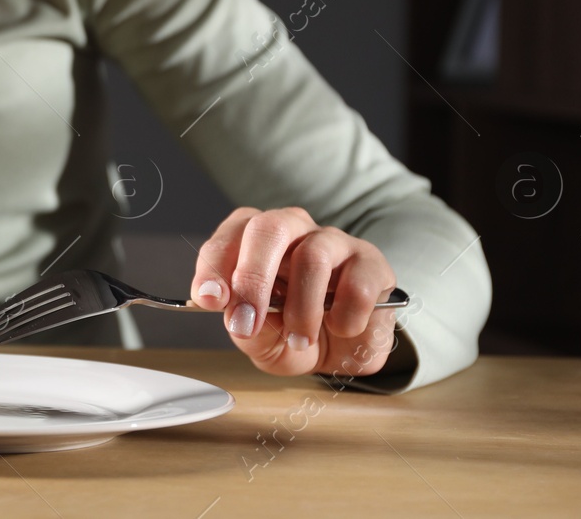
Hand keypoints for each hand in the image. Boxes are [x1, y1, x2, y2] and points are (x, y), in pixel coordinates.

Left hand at [189, 206, 399, 377]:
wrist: (343, 353)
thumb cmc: (292, 335)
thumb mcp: (260, 342)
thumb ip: (247, 328)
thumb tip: (239, 316)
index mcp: (255, 239)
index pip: (231, 234)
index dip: (215, 265)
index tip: (209, 299)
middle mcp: (293, 230)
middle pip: (270, 227)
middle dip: (252, 276)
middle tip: (247, 322)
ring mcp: (334, 242)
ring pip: (312, 257)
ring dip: (302, 310)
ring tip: (300, 339)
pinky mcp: (371, 263)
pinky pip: (356, 285)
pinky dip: (344, 317)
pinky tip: (340, 328)